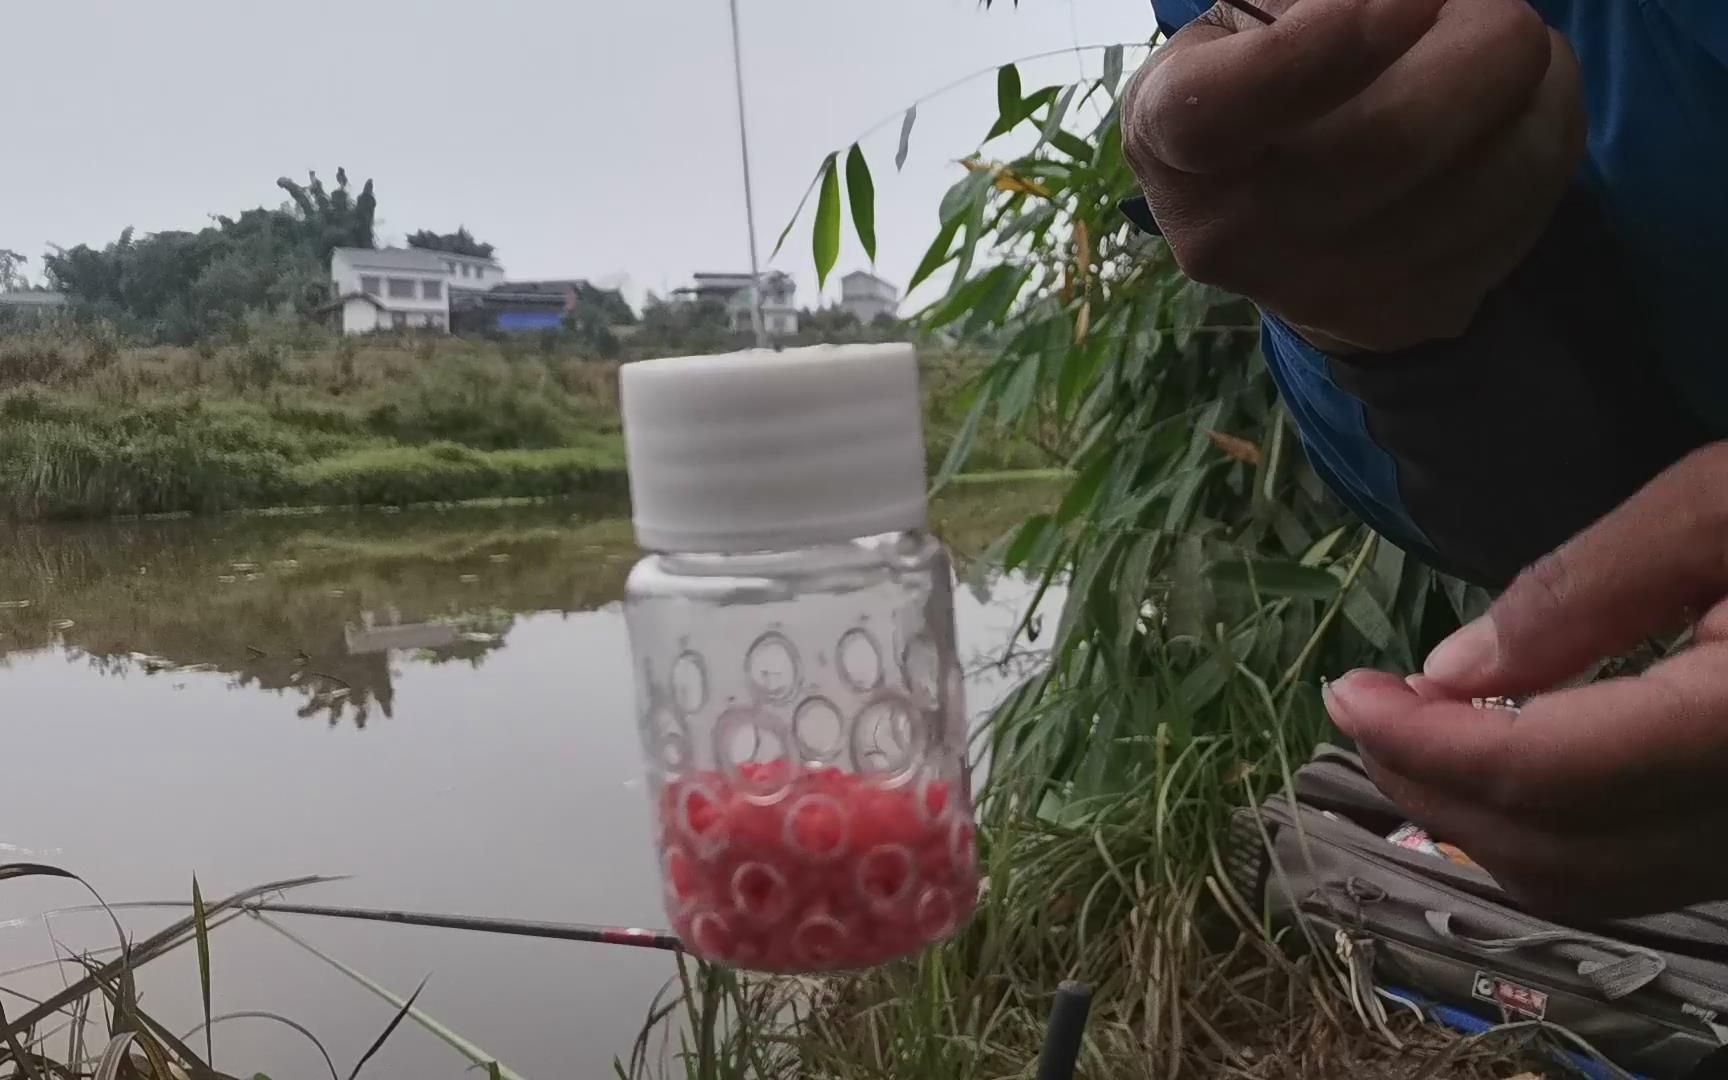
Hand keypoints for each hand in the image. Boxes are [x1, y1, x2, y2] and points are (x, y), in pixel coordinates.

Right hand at [1122, 0, 1584, 353]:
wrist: (1297, 225)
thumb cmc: (1276, 87)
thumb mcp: (1249, 23)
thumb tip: (1409, 2)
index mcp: (1167, 139)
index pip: (1214, 112)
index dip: (1318, 49)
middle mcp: (1228, 233)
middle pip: (1386, 140)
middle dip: (1476, 39)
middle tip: (1490, 3)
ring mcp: (1322, 289)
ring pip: (1481, 170)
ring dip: (1525, 81)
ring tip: (1498, 48)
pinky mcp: (1410, 310)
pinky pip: (1523, 202)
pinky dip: (1545, 131)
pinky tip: (1510, 111)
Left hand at [1326, 443, 1727, 917]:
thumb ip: (1590, 589)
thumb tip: (1451, 674)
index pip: (1544, 774)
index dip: (1422, 742)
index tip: (1346, 688)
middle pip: (1553, 852)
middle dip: (1430, 786)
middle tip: (1362, 706)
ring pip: (1589, 885)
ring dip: (1475, 819)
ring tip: (1412, 730)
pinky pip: (1636, 876)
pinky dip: (1543, 832)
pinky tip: (1502, 758)